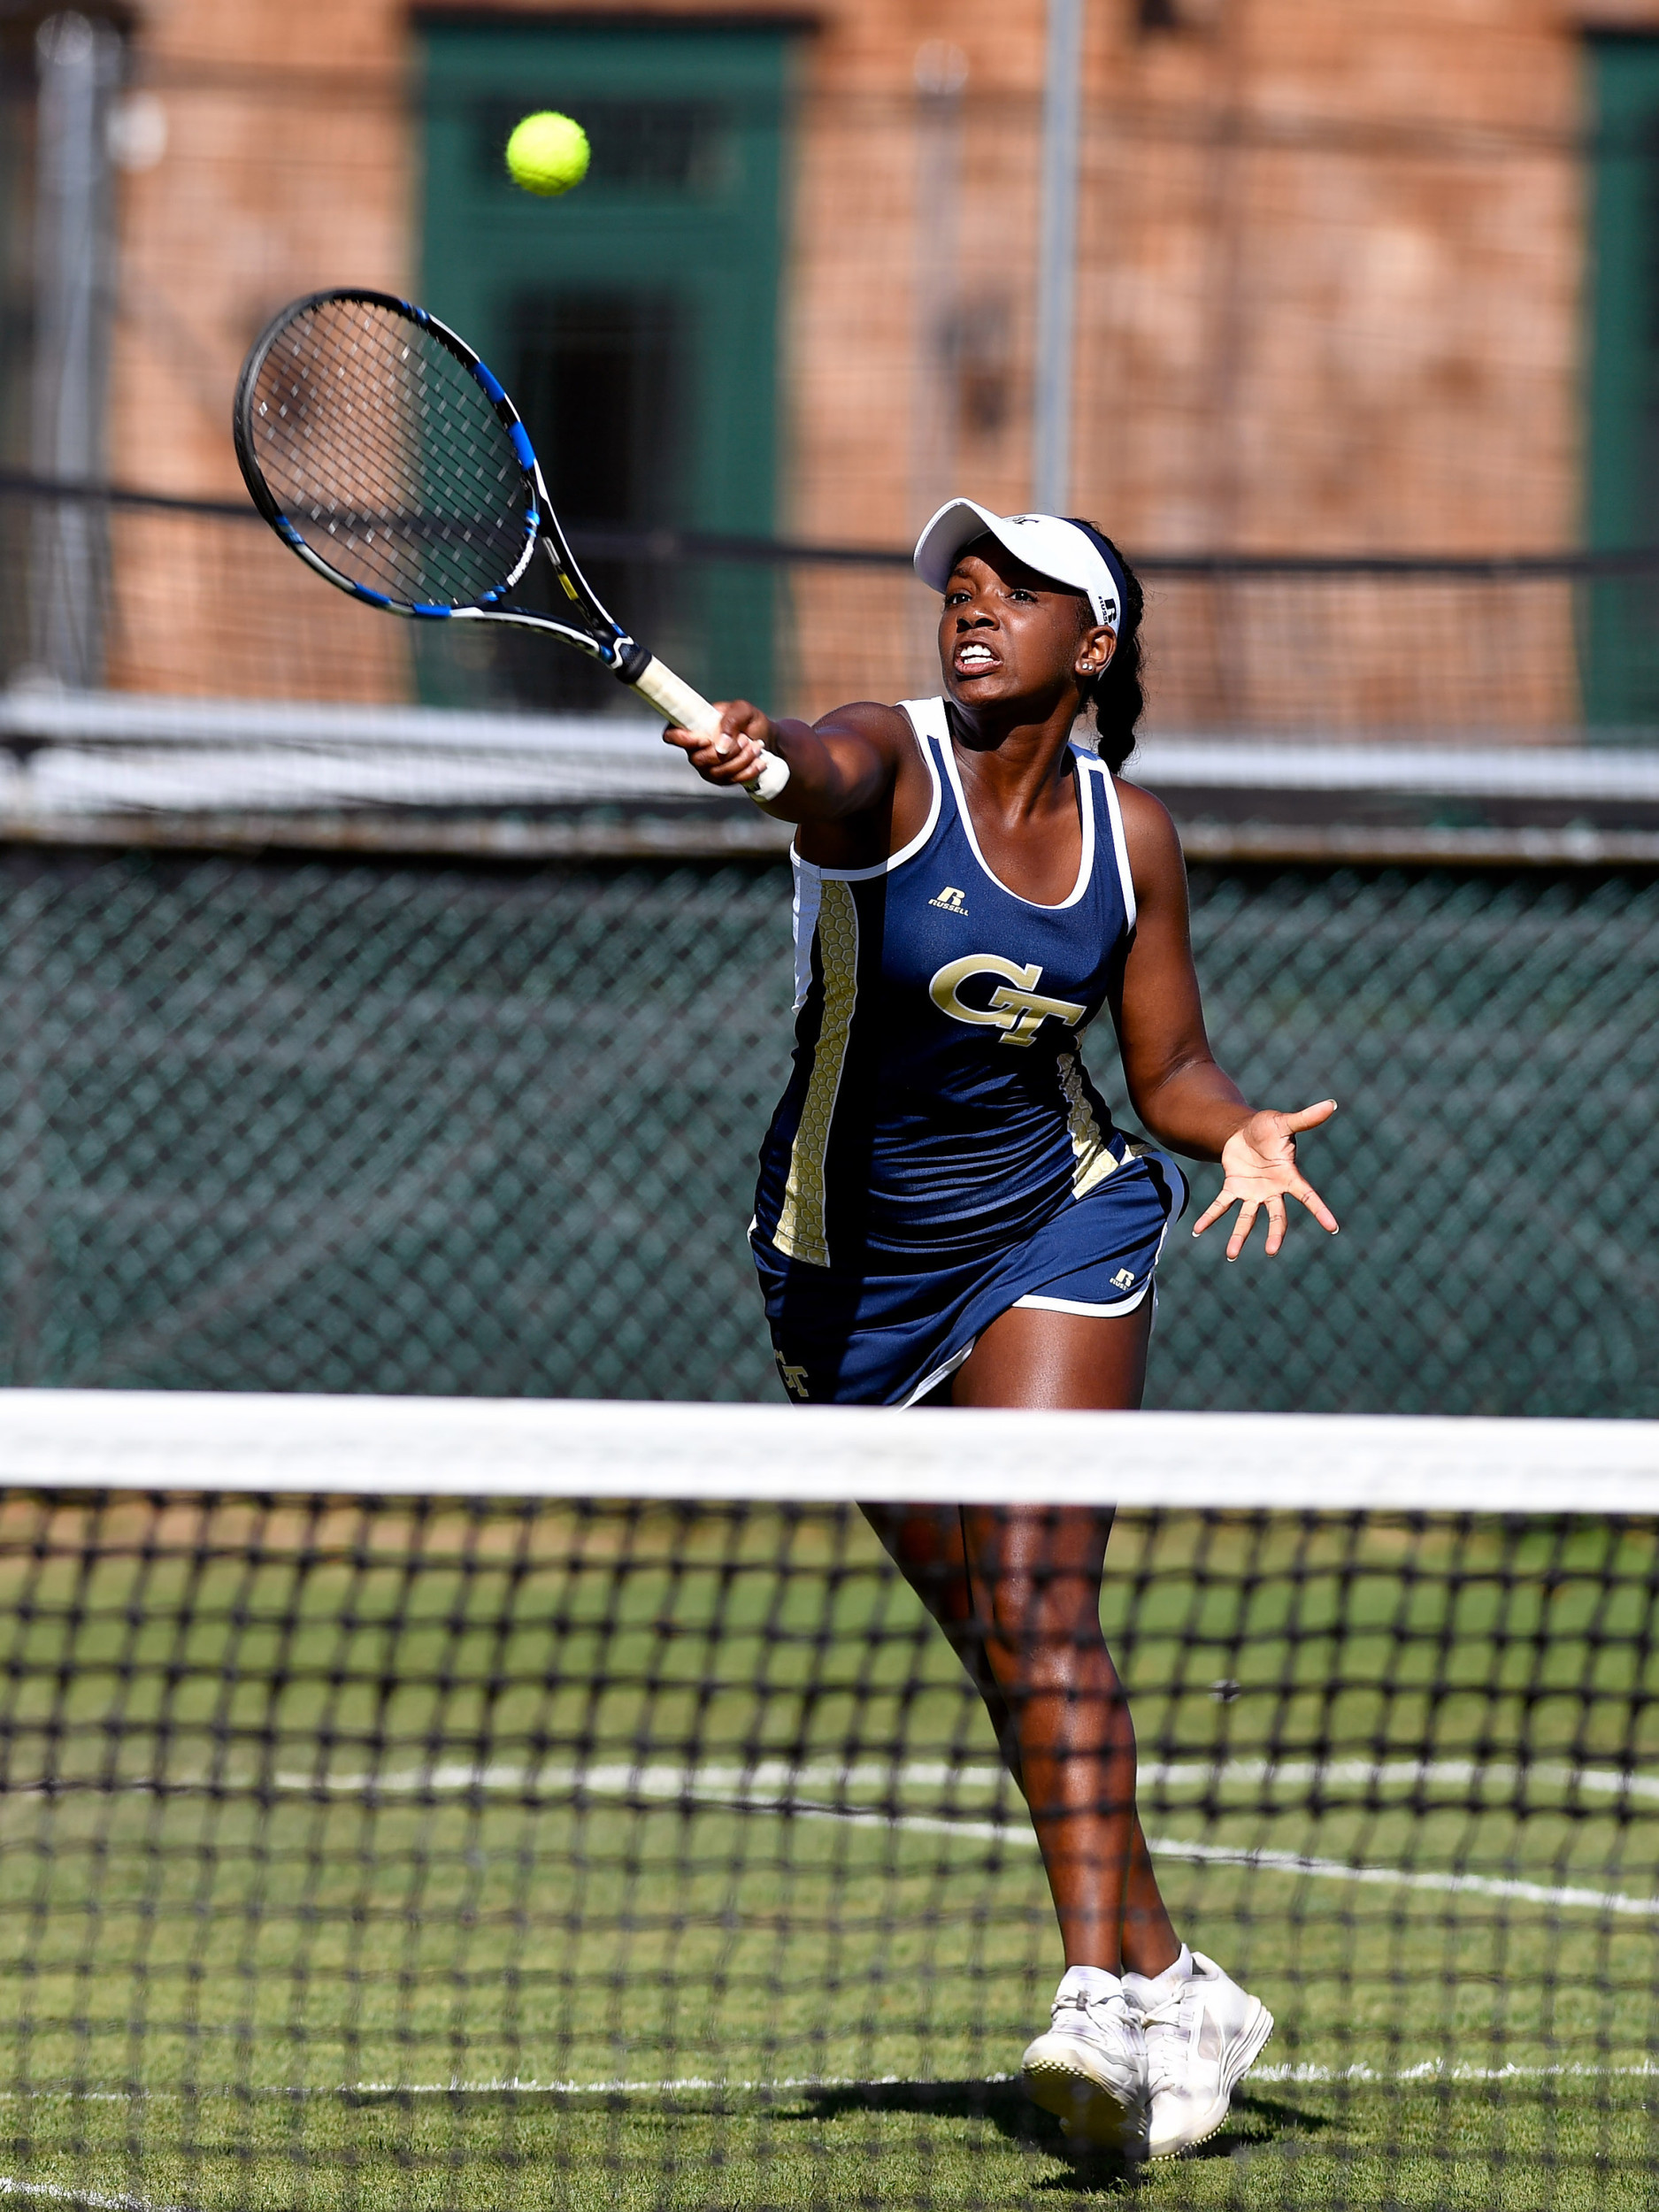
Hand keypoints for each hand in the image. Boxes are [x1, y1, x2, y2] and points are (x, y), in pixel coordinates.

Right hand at [662, 699, 774, 787]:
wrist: (763, 737)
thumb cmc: (748, 720)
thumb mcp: (743, 710)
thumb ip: (731, 719)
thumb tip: (721, 746)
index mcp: (693, 727)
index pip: (672, 735)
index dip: (682, 740)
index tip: (705, 739)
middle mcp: (695, 750)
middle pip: (700, 759)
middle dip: (728, 751)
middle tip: (745, 739)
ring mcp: (706, 767)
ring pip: (718, 772)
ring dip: (741, 760)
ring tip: (756, 746)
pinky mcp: (721, 779)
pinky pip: (731, 780)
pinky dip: (748, 771)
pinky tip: (759, 761)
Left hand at [1191, 1100, 1339, 1259]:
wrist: (1246, 1130)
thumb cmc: (1270, 1127)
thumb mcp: (1285, 1122)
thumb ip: (1305, 1118)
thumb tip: (1331, 1104)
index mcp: (1289, 1176)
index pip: (1308, 1196)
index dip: (1320, 1211)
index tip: (1333, 1227)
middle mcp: (1273, 1190)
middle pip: (1277, 1216)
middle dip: (1275, 1233)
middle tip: (1271, 1250)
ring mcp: (1253, 1192)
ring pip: (1247, 1218)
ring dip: (1240, 1235)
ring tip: (1231, 1255)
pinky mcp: (1234, 1188)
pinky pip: (1221, 1205)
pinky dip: (1210, 1217)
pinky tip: (1198, 1229)